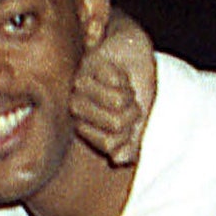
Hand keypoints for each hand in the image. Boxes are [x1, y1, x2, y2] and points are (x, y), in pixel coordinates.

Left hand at [72, 9, 155, 166]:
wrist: (133, 56)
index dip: (130, 131)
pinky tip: (116, 71)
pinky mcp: (84, 68)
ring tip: (122, 86)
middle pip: (116, 124)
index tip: (130, 119)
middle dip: (132, 111)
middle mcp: (79, 113)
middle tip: (128, 100)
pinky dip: (123, 77)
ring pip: (116, 103)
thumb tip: (118, 158)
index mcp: (88, 131)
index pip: (111, 143)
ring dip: (128, 93)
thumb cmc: (133, 92)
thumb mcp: (137, 125)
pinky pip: (115, 82)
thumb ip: (129, 146)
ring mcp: (79, 91)